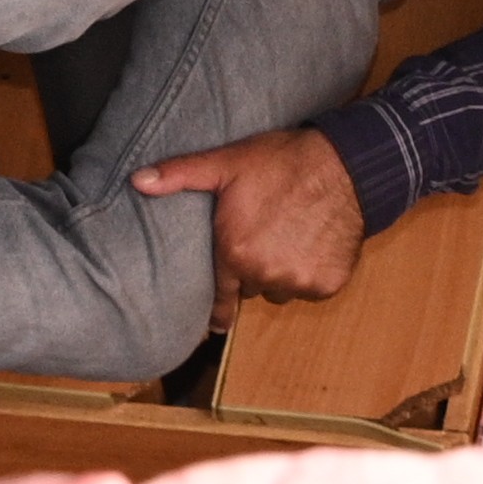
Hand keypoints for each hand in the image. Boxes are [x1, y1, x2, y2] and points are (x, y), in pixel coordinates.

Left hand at [132, 129, 365, 304]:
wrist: (347, 164)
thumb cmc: (283, 161)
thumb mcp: (227, 163)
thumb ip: (180, 175)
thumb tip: (136, 180)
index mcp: (235, 253)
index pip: (220, 298)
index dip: (218, 309)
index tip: (216, 322)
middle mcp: (265, 275)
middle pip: (253, 286)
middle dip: (255, 269)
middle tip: (264, 238)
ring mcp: (299, 282)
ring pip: (283, 288)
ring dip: (283, 273)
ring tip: (290, 238)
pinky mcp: (327, 284)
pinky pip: (311, 288)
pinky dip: (312, 272)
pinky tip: (314, 244)